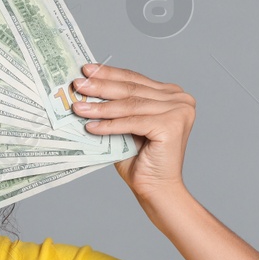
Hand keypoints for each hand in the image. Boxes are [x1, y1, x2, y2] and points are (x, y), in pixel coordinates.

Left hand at [71, 62, 194, 199]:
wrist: (156, 189)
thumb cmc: (140, 160)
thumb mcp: (125, 126)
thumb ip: (115, 107)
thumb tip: (86, 89)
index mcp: (172, 95)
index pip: (135, 80)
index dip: (109, 74)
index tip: (86, 70)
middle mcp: (180, 99)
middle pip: (132, 90)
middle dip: (101, 86)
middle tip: (78, 84)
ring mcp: (179, 110)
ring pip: (130, 105)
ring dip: (100, 107)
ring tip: (78, 107)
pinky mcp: (172, 125)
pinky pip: (133, 122)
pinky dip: (110, 125)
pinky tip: (90, 126)